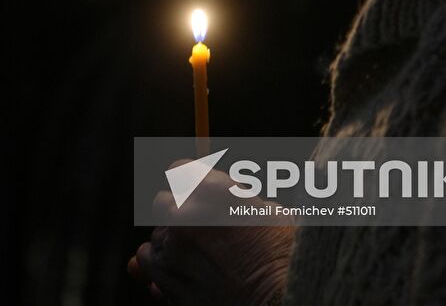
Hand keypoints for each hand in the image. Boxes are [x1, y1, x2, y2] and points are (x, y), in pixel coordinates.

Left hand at [129, 165, 292, 305]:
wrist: (274, 302)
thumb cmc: (280, 256)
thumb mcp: (271, 212)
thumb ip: (240, 199)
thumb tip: (233, 196)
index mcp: (212, 191)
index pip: (179, 169)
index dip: (188, 179)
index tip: (195, 188)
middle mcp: (185, 217)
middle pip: (163, 201)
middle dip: (178, 209)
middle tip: (198, 223)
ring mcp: (172, 252)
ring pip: (155, 236)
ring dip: (170, 240)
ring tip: (195, 252)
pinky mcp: (166, 283)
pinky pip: (149, 265)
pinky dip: (161, 267)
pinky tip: (182, 270)